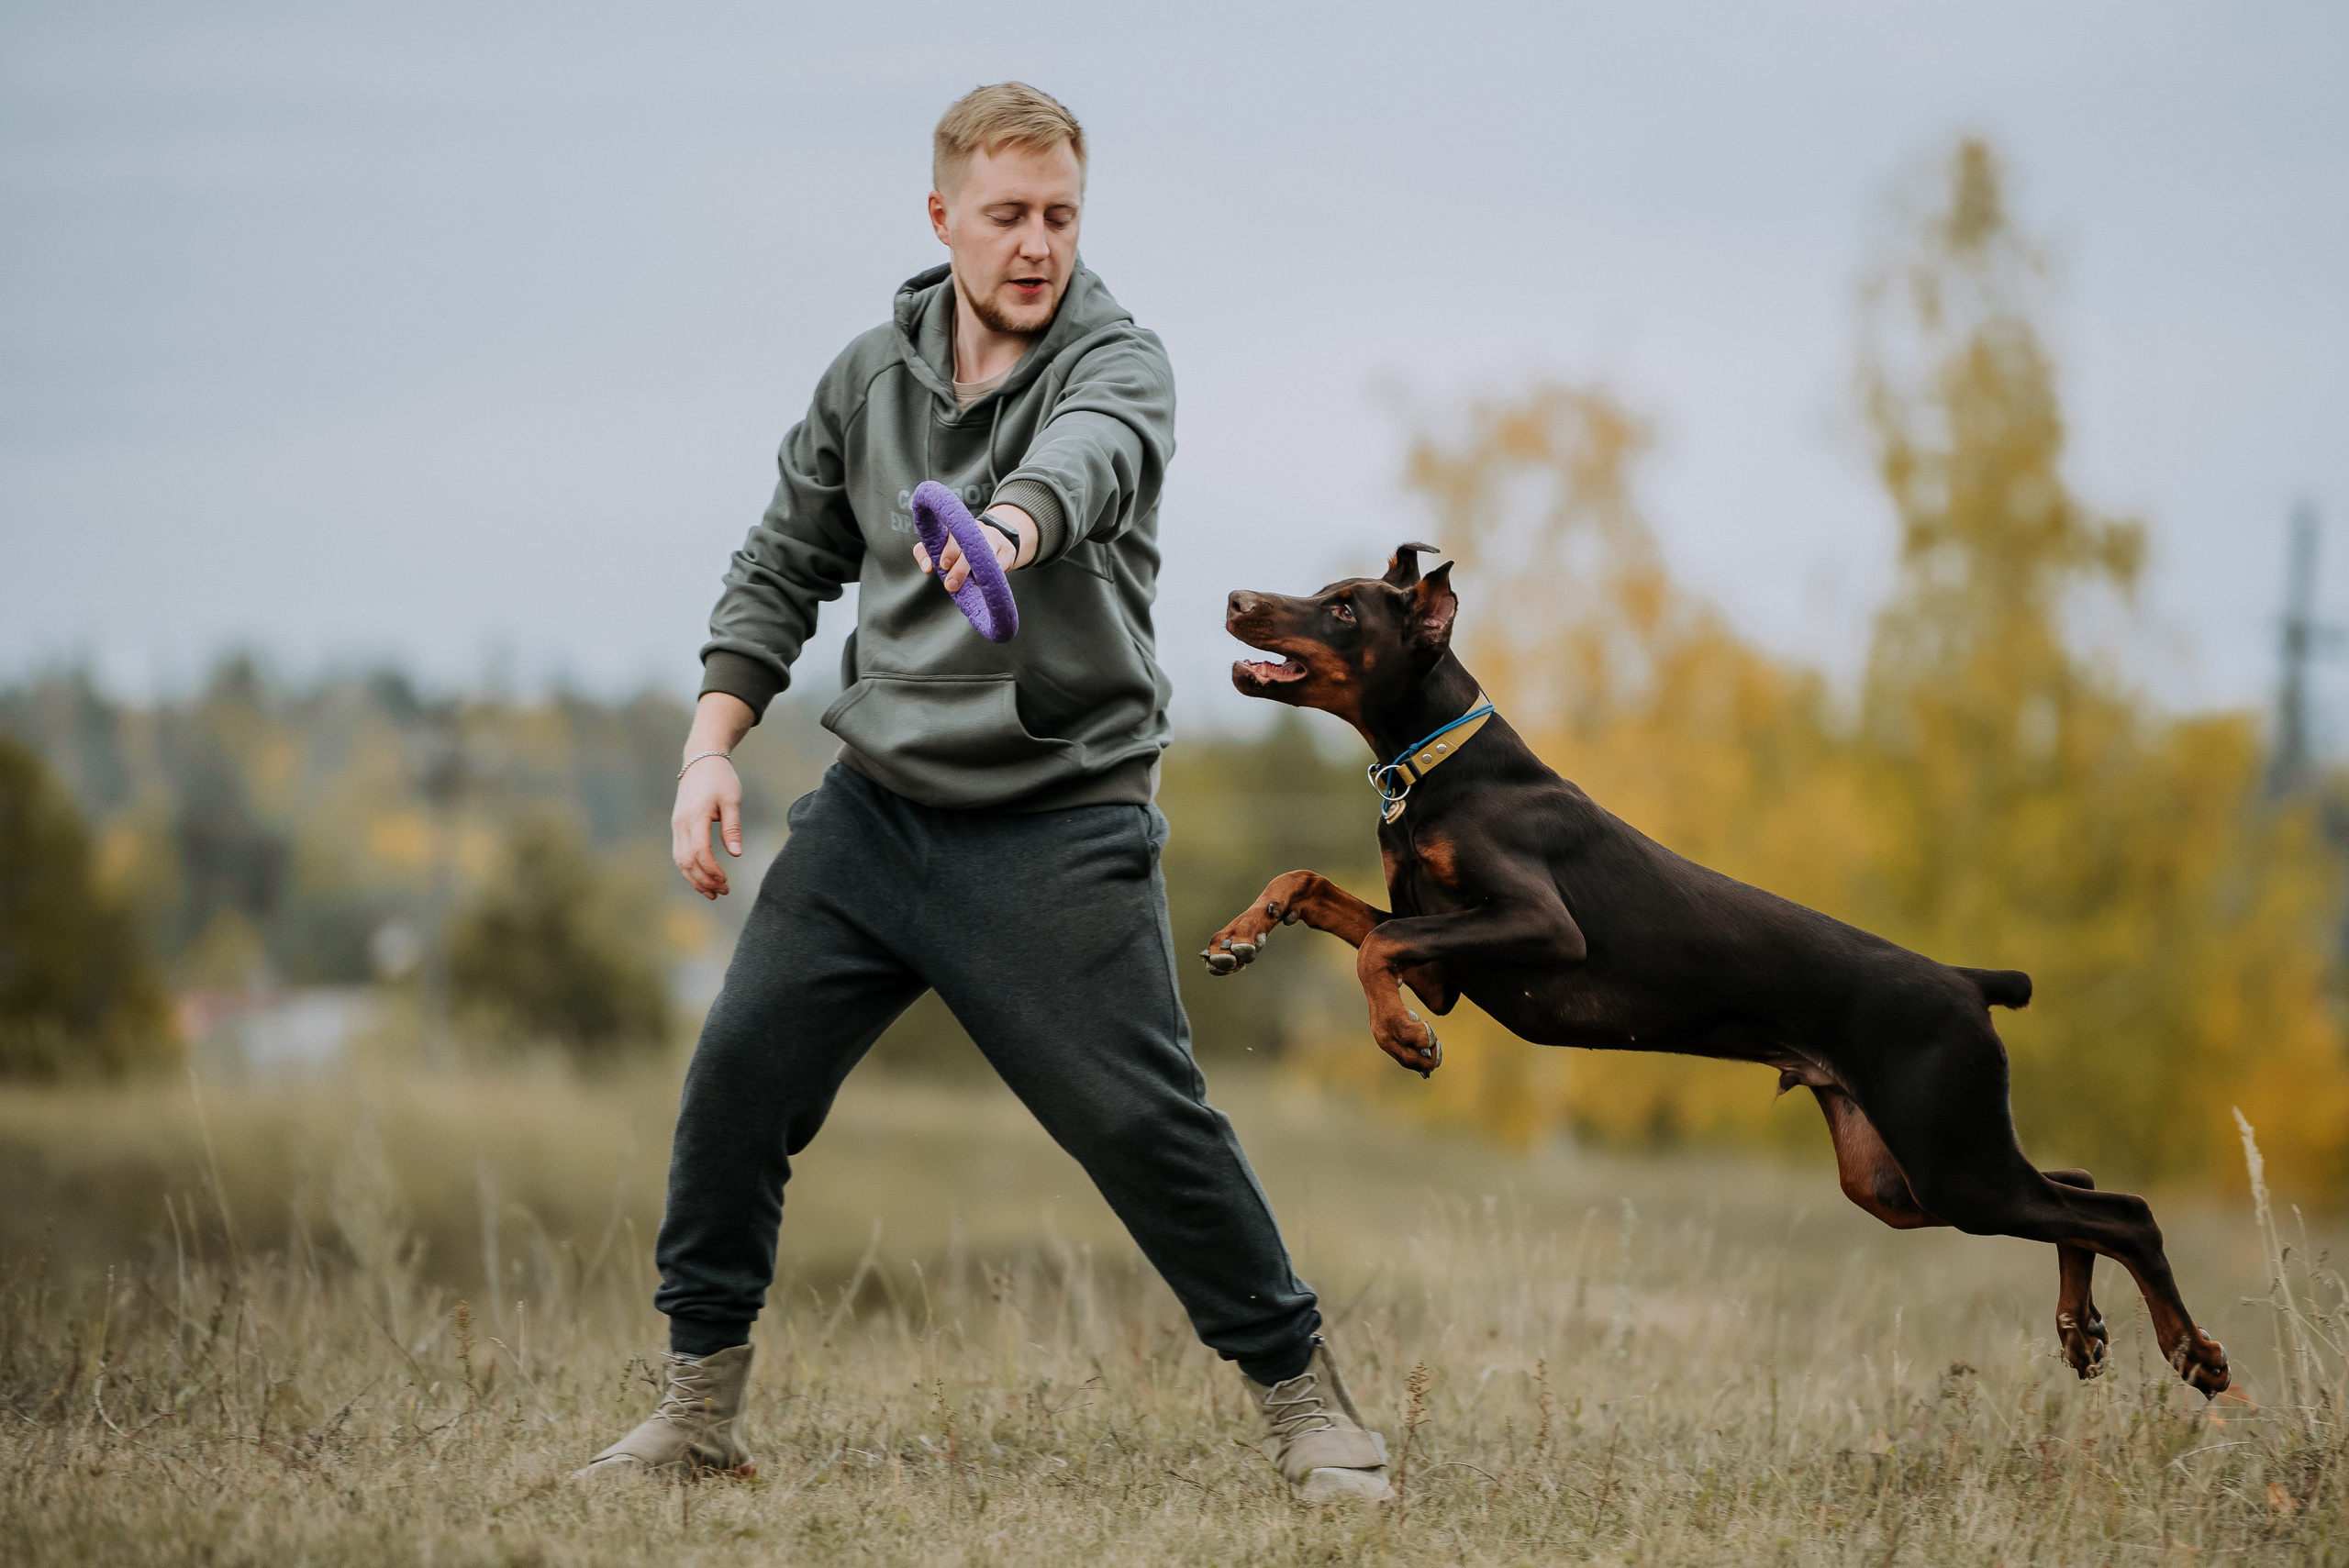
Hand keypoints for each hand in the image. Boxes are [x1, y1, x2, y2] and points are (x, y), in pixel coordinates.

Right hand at [672, 692, 753, 898]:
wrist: (701, 760)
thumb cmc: (721, 779)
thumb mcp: (732, 801)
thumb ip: (733, 828)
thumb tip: (736, 854)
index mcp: (695, 817)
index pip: (699, 852)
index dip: (711, 870)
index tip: (726, 881)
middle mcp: (681, 824)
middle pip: (686, 861)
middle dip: (704, 881)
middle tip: (723, 892)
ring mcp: (676, 825)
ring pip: (680, 860)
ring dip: (695, 879)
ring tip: (713, 893)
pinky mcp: (678, 826)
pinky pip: (679, 853)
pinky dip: (690, 869)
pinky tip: (703, 878)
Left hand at [914, 503, 1033, 590]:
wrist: (995, 539)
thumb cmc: (960, 546)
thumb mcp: (940, 545)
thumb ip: (925, 553)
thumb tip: (926, 567)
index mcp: (957, 526)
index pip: (952, 534)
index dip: (949, 550)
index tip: (943, 565)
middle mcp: (976, 528)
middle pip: (970, 547)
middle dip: (960, 568)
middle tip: (951, 585)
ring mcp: (994, 537)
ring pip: (987, 556)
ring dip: (977, 573)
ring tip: (970, 587)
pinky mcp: (1008, 549)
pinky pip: (1000, 564)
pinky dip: (992, 575)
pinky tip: (985, 583)